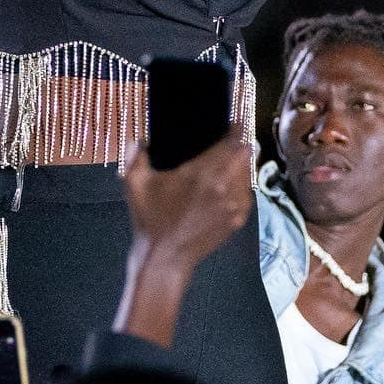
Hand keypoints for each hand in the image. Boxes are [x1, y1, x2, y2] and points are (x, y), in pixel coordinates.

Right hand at [113, 135, 252, 346]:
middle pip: (246, 155)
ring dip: (242, 164)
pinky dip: (242, 185)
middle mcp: (225, 187)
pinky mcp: (237, 221)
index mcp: (203, 173)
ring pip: (249, 174)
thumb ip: (136, 154)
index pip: (233, 142)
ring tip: (230, 161)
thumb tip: (141, 138)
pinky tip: (230, 185)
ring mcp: (234, 205)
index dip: (236, 129)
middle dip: (240, 145)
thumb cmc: (150, 219)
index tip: (233, 123)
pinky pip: (248, 194)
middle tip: (229, 141)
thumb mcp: (135, 183)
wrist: (164, 259)